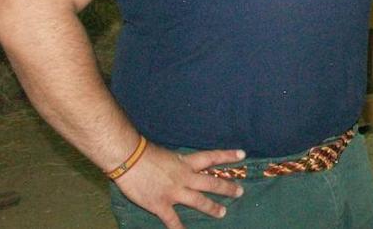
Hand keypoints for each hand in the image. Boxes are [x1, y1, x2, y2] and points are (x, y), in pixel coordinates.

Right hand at [114, 143, 245, 228]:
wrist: (129, 159)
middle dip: (227, 187)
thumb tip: (185, 165)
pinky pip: (173, 220)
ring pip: (199, 201)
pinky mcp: (161, 205)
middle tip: (240, 192)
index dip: (228, 156)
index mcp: (186, 162)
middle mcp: (185, 177)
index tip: (243, 155)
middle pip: (211, 182)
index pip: (212, 157)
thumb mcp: (169, 154)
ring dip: (212, 207)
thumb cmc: (145, 153)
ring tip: (222, 212)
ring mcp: (174, 192)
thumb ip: (179, 162)